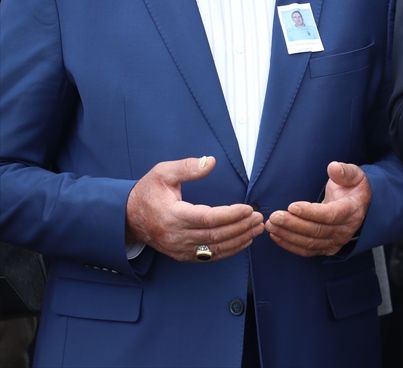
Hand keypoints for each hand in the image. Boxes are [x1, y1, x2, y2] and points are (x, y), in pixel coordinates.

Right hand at [125, 156, 263, 262]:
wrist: (128, 218)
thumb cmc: (148, 192)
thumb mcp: (162, 173)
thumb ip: (187, 167)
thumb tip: (211, 161)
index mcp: (172, 215)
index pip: (207, 219)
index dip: (230, 215)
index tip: (248, 208)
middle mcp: (176, 236)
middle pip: (215, 236)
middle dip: (240, 227)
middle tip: (258, 217)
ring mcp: (179, 248)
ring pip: (215, 249)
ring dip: (239, 239)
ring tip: (257, 228)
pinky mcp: (183, 255)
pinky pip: (209, 256)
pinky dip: (229, 250)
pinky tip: (244, 240)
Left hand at [265, 162, 371, 257]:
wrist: (360, 207)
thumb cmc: (353, 189)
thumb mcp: (355, 175)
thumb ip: (345, 171)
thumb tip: (333, 167)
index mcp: (351, 210)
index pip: (329, 215)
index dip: (310, 212)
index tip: (292, 207)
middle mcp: (344, 230)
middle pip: (316, 230)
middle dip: (293, 224)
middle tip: (274, 217)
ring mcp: (335, 242)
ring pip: (309, 242)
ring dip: (288, 235)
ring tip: (271, 225)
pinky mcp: (326, 248)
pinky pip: (307, 250)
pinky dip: (290, 245)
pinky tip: (277, 236)